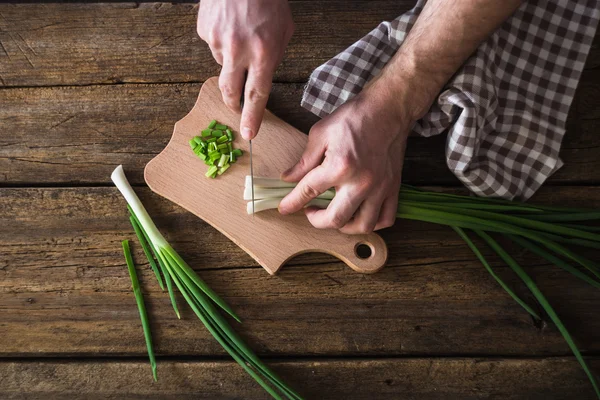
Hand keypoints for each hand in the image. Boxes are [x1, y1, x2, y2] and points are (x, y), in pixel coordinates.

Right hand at [197, 0, 293, 139]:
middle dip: (234, 103)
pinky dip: (222, 40)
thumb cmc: (269, 0)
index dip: (252, 117)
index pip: (257, 96)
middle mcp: (238, 51)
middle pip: (230, 92)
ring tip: (241, 34)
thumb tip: (262, 77)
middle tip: (237, 104)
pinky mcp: (204, 30)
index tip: (249, 134)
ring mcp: (218, 41)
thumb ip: (273, 57)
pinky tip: (230, 24)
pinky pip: (213, 45)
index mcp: (263, 53)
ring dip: (232, 58)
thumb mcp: (284, 30)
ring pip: (223, 64)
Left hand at [278, 80, 413, 233]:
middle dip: (316, 220)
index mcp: (339, 166)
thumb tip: (288, 179)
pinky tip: (359, 215)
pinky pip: (385, 219)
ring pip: (362, 225)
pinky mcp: (393, 188)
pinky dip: (372, 223)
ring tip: (334, 216)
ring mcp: (380, 188)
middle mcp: (361, 182)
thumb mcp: (321, 134)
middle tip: (310, 212)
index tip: (284, 209)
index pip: (308, 192)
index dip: (292, 203)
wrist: (388, 109)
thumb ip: (304, 162)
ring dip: (344, 227)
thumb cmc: (354, 118)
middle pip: (335, 218)